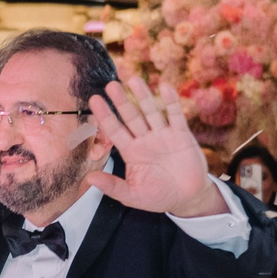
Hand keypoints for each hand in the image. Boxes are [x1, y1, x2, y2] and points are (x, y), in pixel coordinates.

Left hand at [87, 72, 215, 219]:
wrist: (187, 198)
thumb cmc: (158, 196)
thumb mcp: (132, 195)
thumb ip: (112, 187)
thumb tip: (89, 179)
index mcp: (131, 152)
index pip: (115, 130)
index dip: (105, 116)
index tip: (94, 100)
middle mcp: (145, 139)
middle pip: (131, 117)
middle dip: (121, 101)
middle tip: (110, 85)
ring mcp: (163, 135)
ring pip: (151, 112)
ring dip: (143, 96)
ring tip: (134, 79)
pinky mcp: (181, 135)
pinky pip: (175, 115)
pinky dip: (170, 101)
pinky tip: (164, 87)